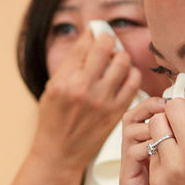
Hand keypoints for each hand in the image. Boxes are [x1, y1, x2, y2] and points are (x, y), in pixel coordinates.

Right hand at [30, 31, 141, 172]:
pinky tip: (126, 75)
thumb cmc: (53, 121)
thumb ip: (69, 66)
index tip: (96, 31)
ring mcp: (102, 100)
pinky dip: (132, 73)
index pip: (84, 45)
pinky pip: (133, 82)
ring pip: (122, 62)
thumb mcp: (51, 89)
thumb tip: (88, 40)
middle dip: (108, 39)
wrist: (60, 153)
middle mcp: (83, 88)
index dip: (93, 33)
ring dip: (121, 55)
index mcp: (63, 81)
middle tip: (108, 43)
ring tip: (116, 59)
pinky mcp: (117, 111)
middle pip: (105, 48)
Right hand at [118, 96, 166, 184]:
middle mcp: (141, 157)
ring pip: (130, 128)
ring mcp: (133, 169)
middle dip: (156, 104)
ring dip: (150, 121)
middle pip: (136, 114)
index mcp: (158, 151)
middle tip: (171, 104)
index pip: (151, 113)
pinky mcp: (129, 183)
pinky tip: (161, 148)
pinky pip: (132, 152)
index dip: (165, 100)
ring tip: (167, 125)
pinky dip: (146, 144)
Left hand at [147, 86, 184, 184]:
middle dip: (175, 107)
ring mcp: (174, 165)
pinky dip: (159, 150)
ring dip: (163, 125)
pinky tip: (170, 158)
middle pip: (173, 107)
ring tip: (171, 134)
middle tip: (179, 114)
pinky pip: (152, 150)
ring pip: (156, 125)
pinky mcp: (158, 180)